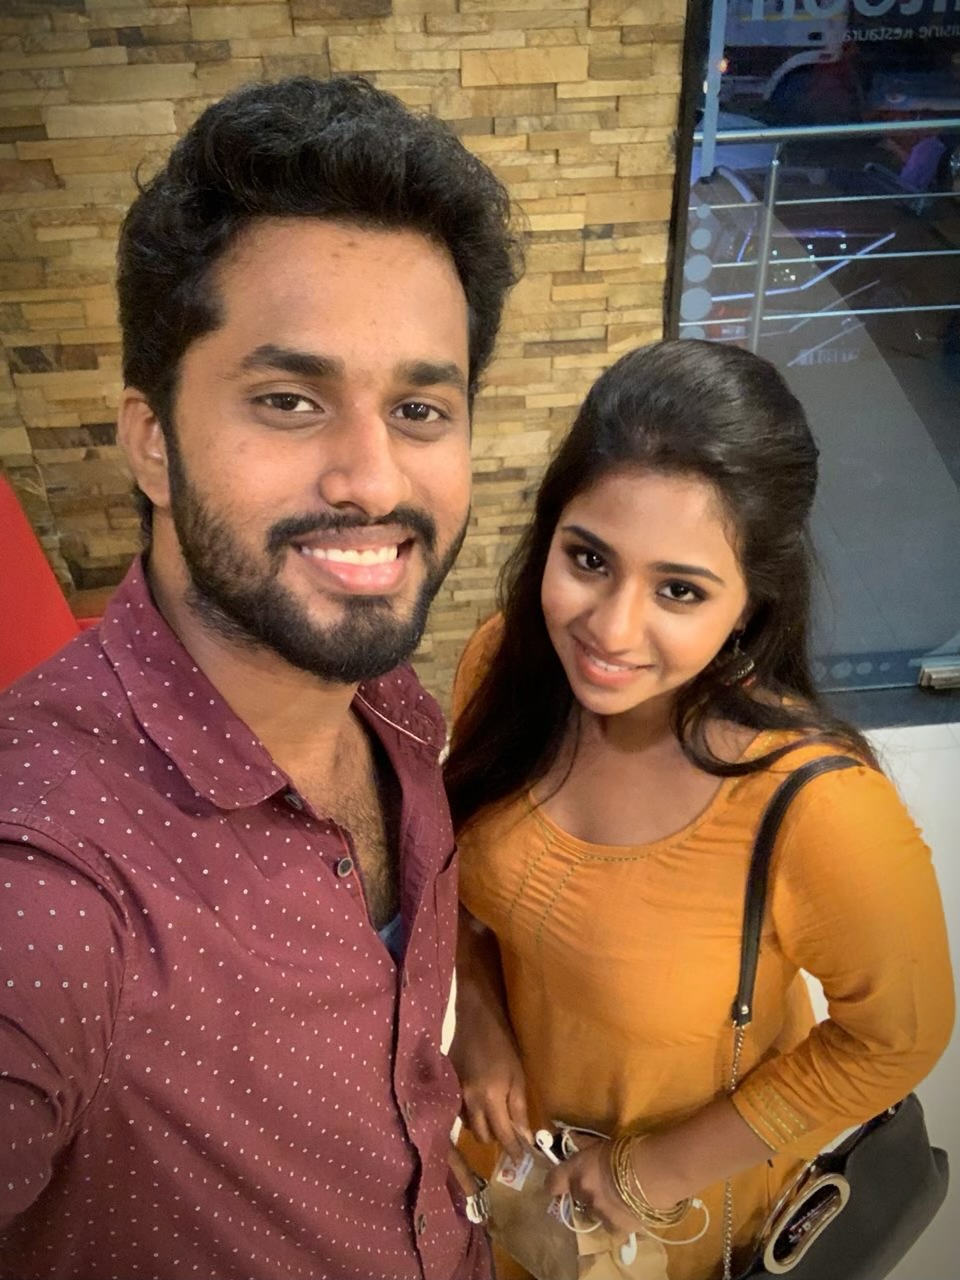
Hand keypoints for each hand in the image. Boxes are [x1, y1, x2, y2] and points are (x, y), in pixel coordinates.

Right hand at [450, 1007, 529, 1159]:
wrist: (475, 1021)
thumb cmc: (503, 1045)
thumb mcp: (518, 1075)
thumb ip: (519, 1108)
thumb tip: (526, 1137)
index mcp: (490, 1098)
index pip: (502, 1135)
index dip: (512, 1149)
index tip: (521, 1159)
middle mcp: (469, 1102)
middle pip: (481, 1136)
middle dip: (496, 1139)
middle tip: (508, 1134)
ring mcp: (455, 1095)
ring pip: (468, 1125)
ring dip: (481, 1126)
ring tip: (493, 1117)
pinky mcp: (448, 1087)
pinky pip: (459, 1111)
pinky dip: (470, 1114)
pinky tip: (479, 1104)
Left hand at [543, 1136, 640, 1235]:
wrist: (656, 1172)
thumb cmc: (629, 1149)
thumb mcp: (601, 1143)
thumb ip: (584, 1148)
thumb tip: (572, 1142)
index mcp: (575, 1171)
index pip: (552, 1183)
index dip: (556, 1183)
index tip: (561, 1182)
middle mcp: (582, 1194)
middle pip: (576, 1198)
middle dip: (586, 1192)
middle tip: (602, 1185)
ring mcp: (598, 1213)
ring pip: (594, 1213)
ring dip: (601, 1207)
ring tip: (619, 1198)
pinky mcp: (616, 1228)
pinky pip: (611, 1227)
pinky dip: (617, 1220)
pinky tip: (630, 1210)